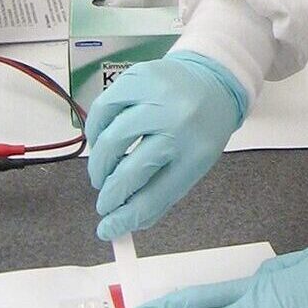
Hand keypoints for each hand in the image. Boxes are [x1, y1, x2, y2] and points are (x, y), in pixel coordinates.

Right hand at [85, 51, 247, 240]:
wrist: (213, 80)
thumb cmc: (201, 129)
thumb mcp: (194, 164)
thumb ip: (160, 194)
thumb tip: (122, 224)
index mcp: (197, 153)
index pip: (154, 196)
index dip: (126, 218)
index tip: (108, 229)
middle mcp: (178, 124)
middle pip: (129, 172)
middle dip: (110, 195)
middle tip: (104, 202)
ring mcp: (157, 98)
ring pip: (110, 141)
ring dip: (100, 165)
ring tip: (103, 174)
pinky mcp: (137, 77)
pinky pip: (102, 110)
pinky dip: (95, 131)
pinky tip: (100, 141)